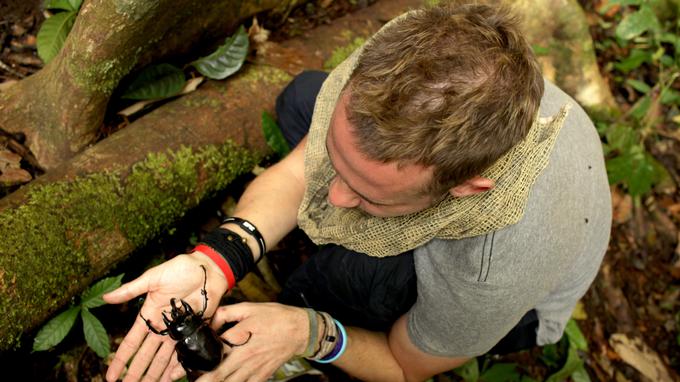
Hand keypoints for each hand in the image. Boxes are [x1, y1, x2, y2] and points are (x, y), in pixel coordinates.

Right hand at [103, 252, 228, 381]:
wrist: (208, 269)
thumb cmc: (180, 269)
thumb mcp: (152, 277)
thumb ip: (131, 290)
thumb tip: (106, 297)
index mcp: (149, 314)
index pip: (131, 342)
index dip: (121, 360)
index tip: (110, 376)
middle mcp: (162, 327)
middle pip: (146, 356)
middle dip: (136, 373)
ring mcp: (178, 331)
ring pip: (163, 359)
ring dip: (155, 374)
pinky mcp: (193, 330)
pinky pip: (184, 352)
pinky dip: (178, 367)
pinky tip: (170, 379)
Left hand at [167, 302, 309, 381]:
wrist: (302, 330)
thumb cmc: (276, 317)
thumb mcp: (251, 307)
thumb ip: (227, 313)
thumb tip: (210, 321)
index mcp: (242, 337)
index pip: (216, 350)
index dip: (199, 357)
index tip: (184, 363)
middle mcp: (247, 356)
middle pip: (220, 374)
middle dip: (203, 380)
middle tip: (190, 381)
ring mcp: (256, 368)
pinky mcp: (263, 375)